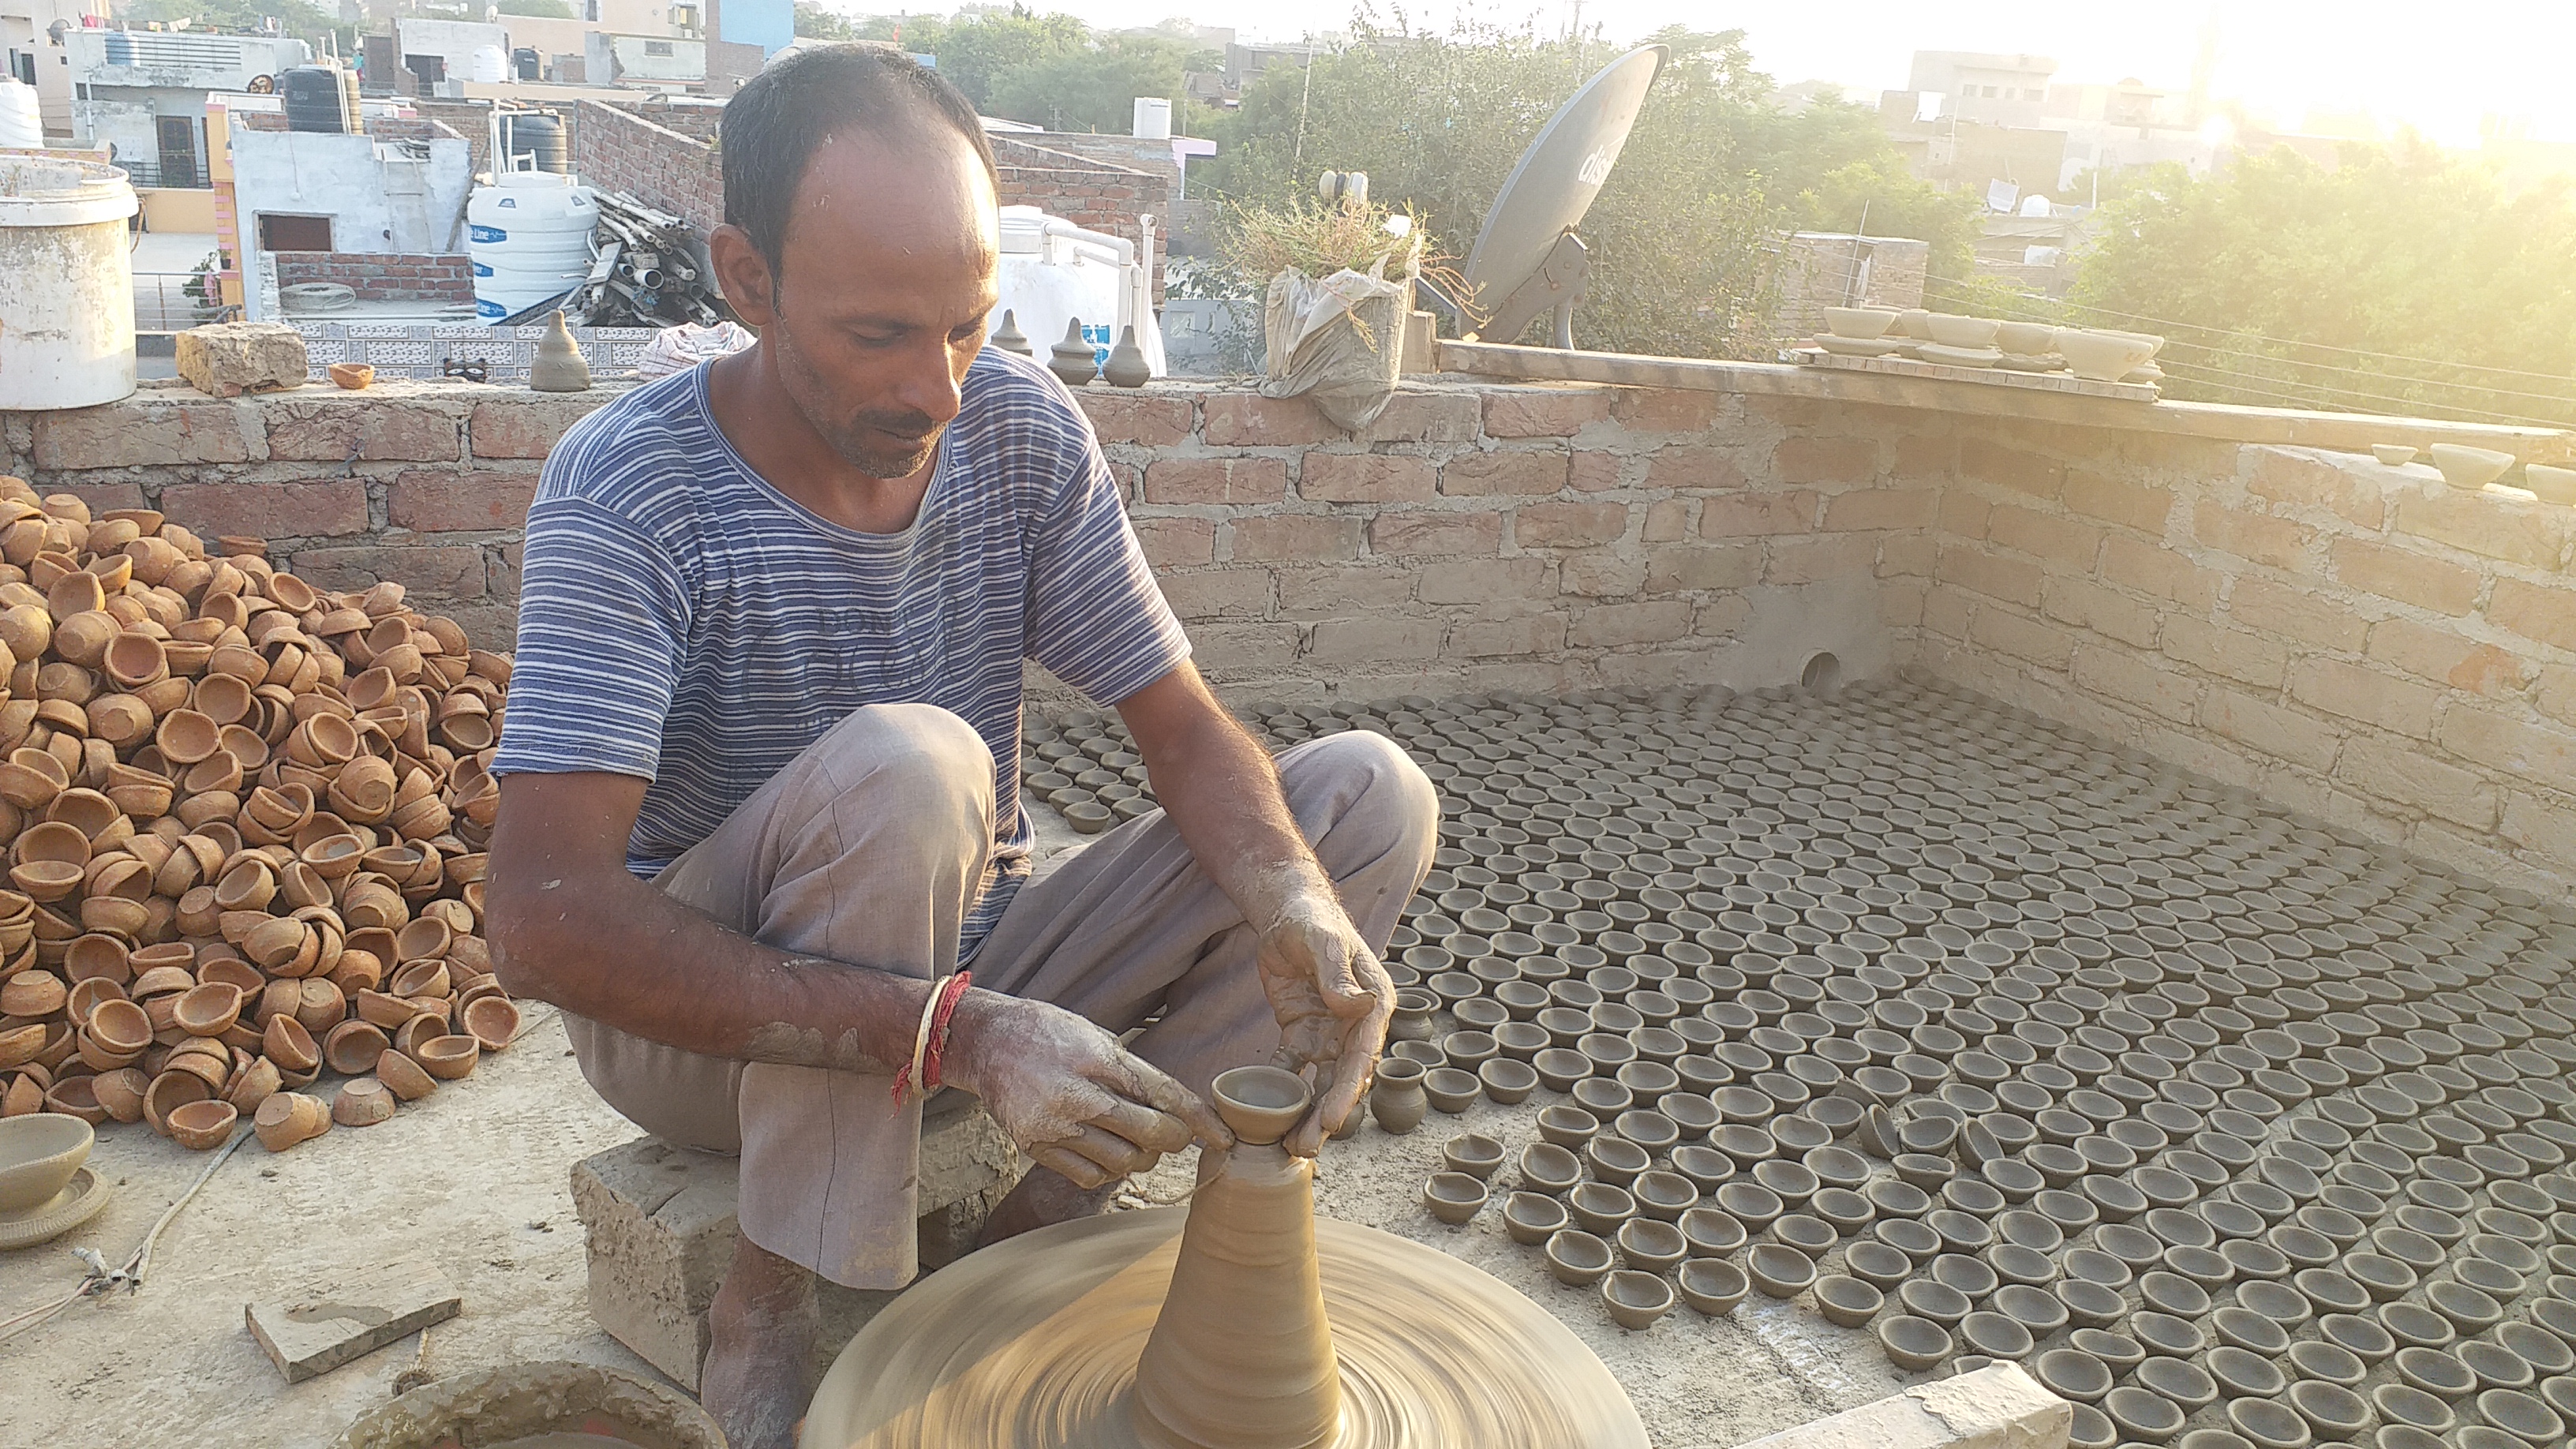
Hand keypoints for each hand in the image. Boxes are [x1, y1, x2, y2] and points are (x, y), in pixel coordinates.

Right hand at [940, 988, 1230, 1188]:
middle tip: (1173, 1134)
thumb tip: (1178, 1108)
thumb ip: (1133, 1071)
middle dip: (1173, 1139)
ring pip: (1123, 1162)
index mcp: (1098, 1058)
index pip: (1165, 1094)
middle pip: (1150, 1134)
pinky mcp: (1036, 1147)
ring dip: (1141, 1157)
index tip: (1224, 1137)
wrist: (987, 1043)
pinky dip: (1108, 1170)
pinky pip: (1090, 1176)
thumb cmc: (1049, 1034)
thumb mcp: (1096, 1036)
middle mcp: (1077, 1094)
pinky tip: (1106, 1149)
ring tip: (1135, 1140)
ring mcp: (1055, 1125)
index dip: (1201, 1120)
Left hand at [1257, 888, 1392, 1156]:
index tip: (1331, 1119)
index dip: (1347, 1090)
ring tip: (1293, 1148)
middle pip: (1343, 1079)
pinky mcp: (1302, 1033)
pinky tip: (1267, 1118)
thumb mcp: (1322, 941)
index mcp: (1373, 1005)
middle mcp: (1355, 1024)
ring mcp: (1329, 1032)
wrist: (1287, 911)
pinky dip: (1284, 1093)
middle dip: (1327, 1116)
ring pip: (1321, 1082)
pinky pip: (1294, 1069)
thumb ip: (1337, 973)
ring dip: (1309, 1114)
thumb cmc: (1312, 920)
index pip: (1362, 1055)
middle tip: (1306, 1148)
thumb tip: (1354, 1005)